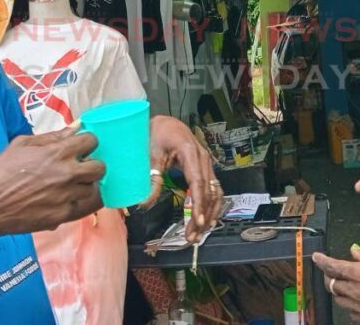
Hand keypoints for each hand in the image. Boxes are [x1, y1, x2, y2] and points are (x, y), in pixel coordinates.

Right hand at [0, 127, 104, 238]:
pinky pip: (82, 207)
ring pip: (93, 188)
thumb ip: (52, 136)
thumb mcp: (21, 145)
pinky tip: (65, 199)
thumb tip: (75, 127)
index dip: (87, 143)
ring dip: (85, 185)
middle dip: (92, 164)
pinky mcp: (62, 216)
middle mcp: (67, 174)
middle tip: (80, 167)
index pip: (91, 141)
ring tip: (71, 185)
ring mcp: (66, 196)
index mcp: (57, 153)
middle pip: (100, 167)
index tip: (80, 148)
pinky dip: (77, 202)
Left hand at [146, 115, 221, 242]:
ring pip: (215, 193)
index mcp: (190, 152)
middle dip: (202, 216)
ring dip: (209, 214)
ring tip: (198, 234)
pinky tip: (205, 221)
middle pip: (209, 192)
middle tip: (193, 236)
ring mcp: (207, 164)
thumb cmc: (159, 134)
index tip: (197, 221)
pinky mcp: (206, 170)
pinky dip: (211, 206)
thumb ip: (151, 178)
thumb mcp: (151, 154)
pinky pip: (213, 190)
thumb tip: (145, 203)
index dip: (198, 203)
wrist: (167, 124)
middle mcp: (204, 159)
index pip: (198, 183)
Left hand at [314, 247, 359, 323]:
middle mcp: (356, 291)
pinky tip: (358, 297)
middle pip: (330, 284)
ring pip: (338, 298)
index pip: (332, 266)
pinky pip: (349, 310)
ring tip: (347, 282)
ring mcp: (359, 307)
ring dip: (338, 289)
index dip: (321, 261)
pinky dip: (349, 302)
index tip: (317, 257)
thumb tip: (355, 252)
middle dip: (328, 275)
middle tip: (333, 269)